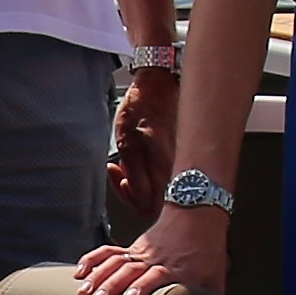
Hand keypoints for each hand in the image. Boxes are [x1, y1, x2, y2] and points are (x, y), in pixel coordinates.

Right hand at [73, 203, 227, 294]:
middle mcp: (157, 261)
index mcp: (178, 269)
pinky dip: (93, 259)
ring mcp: (142, 253)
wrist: (198, 214)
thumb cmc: (208, 251)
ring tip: (83, 292)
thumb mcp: (216, 277)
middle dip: (112, 286)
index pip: (157, 277)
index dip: (142, 287)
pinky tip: (79, 271)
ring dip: (98, 277)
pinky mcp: (133, 248)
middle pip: (131, 272)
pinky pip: (109, 251)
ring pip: (116, 263)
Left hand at [103, 64, 175, 233]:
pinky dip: (141, 171)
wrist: (157, 85)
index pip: (152, 209)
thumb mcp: (126, 140)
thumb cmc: (141, 107)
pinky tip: (132, 158)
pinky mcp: (172, 159)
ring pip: (154, 191)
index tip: (122, 181)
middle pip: (153, 203)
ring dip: (135, 181)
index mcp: (165, 169)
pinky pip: (157, 177)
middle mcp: (176, 171)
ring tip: (122, 163)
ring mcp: (175, 165)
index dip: (132, 201)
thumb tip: (140, 199)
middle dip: (131, 193)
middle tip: (119, 173)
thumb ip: (134, 174)